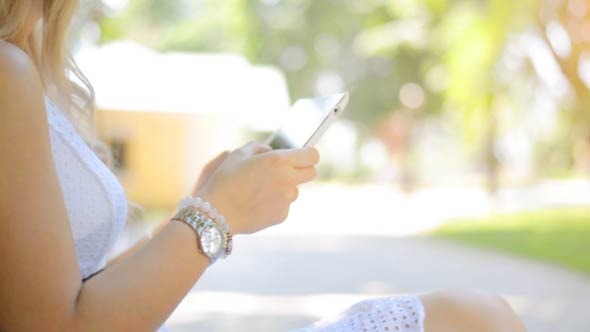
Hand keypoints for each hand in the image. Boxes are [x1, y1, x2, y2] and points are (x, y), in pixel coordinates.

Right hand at [195, 141, 319, 233]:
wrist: (217, 213)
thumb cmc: (225, 180)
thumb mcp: (239, 154)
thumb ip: (260, 148)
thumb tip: (272, 152)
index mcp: (279, 161)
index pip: (312, 155)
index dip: (308, 154)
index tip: (303, 156)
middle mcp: (287, 180)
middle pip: (311, 173)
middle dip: (302, 170)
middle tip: (285, 171)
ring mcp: (286, 200)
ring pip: (295, 190)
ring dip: (284, 188)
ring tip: (259, 190)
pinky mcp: (282, 215)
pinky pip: (284, 205)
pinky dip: (275, 203)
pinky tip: (256, 203)